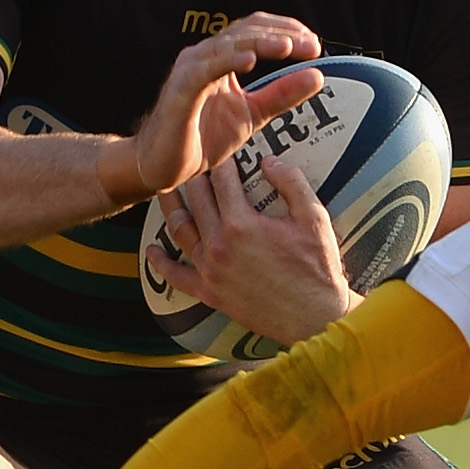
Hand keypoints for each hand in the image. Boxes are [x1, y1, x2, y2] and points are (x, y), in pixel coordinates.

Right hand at [107, 14, 322, 206]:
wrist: (163, 166)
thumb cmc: (201, 137)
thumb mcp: (253, 114)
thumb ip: (282, 95)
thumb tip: (317, 75)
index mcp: (221, 58)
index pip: (255, 30)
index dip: (285, 30)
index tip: (313, 44)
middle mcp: (204, 57)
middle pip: (245, 31)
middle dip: (280, 34)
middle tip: (310, 44)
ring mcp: (190, 71)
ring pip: (227, 45)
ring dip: (259, 42)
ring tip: (287, 45)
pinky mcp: (180, 91)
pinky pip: (205, 70)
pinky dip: (227, 61)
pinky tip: (249, 60)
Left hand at [144, 140, 358, 344]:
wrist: (315, 318)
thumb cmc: (318, 269)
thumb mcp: (314, 218)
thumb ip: (291, 183)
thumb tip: (269, 161)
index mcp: (241, 223)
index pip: (223, 180)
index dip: (222, 160)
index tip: (221, 150)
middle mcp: (218, 245)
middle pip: (196, 200)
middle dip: (194, 177)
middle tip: (192, 163)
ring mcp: (210, 270)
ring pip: (179, 230)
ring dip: (170, 207)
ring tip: (165, 191)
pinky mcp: (209, 293)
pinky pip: (176, 277)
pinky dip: (160, 263)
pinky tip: (152, 250)